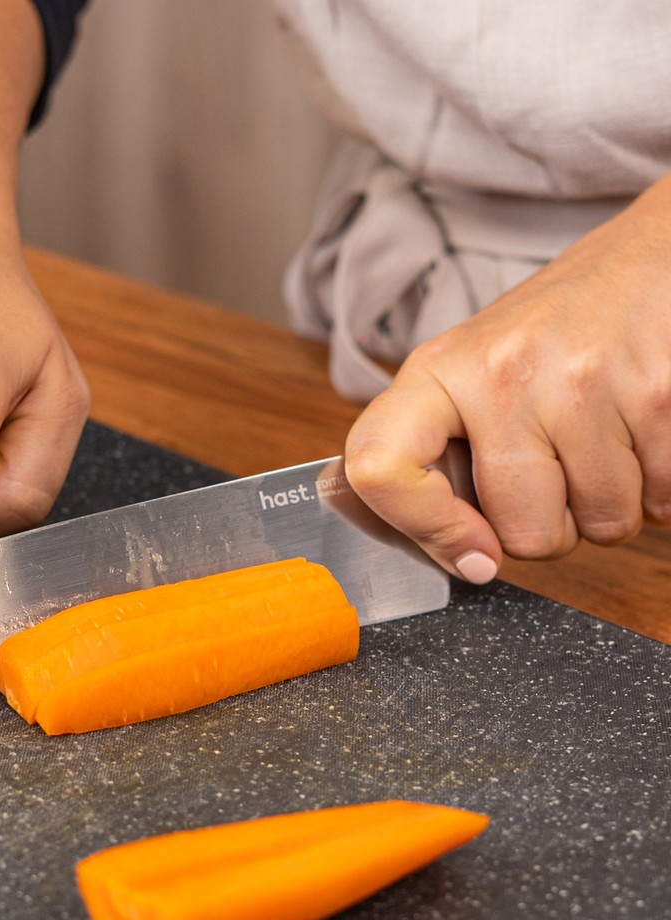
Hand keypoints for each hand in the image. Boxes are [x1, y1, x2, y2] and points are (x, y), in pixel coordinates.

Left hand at [343, 173, 670, 582]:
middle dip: (549, 523)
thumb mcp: (473, 376)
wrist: (652, 257)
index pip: (377, 468)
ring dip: (609, 503)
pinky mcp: (658, 393)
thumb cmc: (557, 331)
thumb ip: (443, 460)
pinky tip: (640, 433)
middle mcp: (502, 374)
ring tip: (603, 438)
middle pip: (521, 533)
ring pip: (600, 526)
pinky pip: (661, 503)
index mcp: (437, 372)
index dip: (422, 529)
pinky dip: (659, 488)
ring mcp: (583, 382)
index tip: (471, 553)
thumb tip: (460, 561)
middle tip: (558, 465)